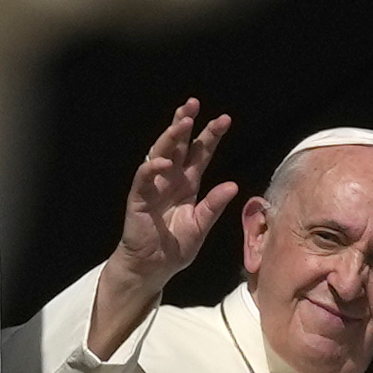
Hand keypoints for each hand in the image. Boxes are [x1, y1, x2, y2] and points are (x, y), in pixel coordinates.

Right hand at [89, 99, 235, 356]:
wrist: (153, 268)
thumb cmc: (175, 248)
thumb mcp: (201, 225)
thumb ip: (214, 206)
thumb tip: (233, 185)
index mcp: (188, 184)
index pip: (199, 154)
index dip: (210, 136)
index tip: (224, 119)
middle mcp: (170, 180)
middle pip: (178, 146)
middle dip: (185, 124)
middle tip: (193, 104)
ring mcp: (153, 187)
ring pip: (160, 154)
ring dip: (170, 137)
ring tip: (181, 121)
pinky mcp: (139, 199)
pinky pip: (144, 178)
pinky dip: (152, 168)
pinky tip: (164, 162)